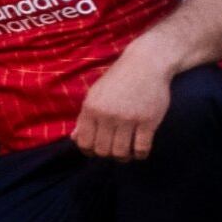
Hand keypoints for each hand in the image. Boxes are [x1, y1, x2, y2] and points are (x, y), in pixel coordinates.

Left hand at [69, 47, 173, 163]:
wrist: (146, 64)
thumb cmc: (118, 80)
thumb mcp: (95, 95)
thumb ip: (84, 117)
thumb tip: (74, 139)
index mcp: (91, 108)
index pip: (84, 142)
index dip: (89, 151)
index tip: (97, 149)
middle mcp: (107, 115)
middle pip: (102, 151)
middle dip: (107, 155)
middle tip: (114, 149)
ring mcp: (128, 118)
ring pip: (121, 153)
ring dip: (123, 157)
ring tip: (127, 152)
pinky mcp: (148, 121)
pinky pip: (142, 149)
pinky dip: (140, 155)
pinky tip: (140, 150)